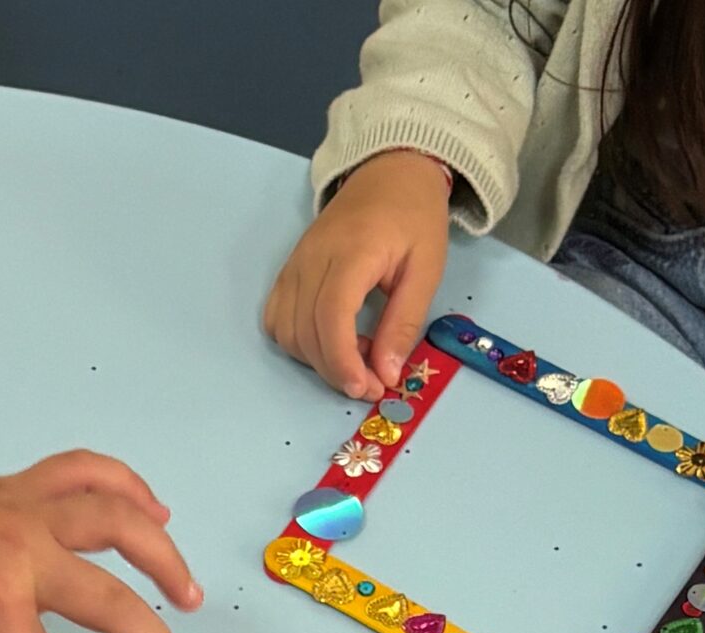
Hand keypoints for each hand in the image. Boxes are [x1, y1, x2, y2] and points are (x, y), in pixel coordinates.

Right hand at [263, 150, 450, 398]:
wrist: (390, 172)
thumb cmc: (414, 216)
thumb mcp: (427, 268)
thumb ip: (405, 322)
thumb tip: (387, 374)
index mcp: (353, 251)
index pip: (330, 316)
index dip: (343, 361)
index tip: (364, 388)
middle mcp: (313, 258)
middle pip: (306, 332)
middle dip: (335, 370)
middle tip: (370, 382)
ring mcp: (294, 265)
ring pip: (287, 332)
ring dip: (316, 359)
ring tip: (354, 355)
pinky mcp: (287, 272)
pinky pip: (277, 320)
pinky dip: (297, 342)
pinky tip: (328, 341)